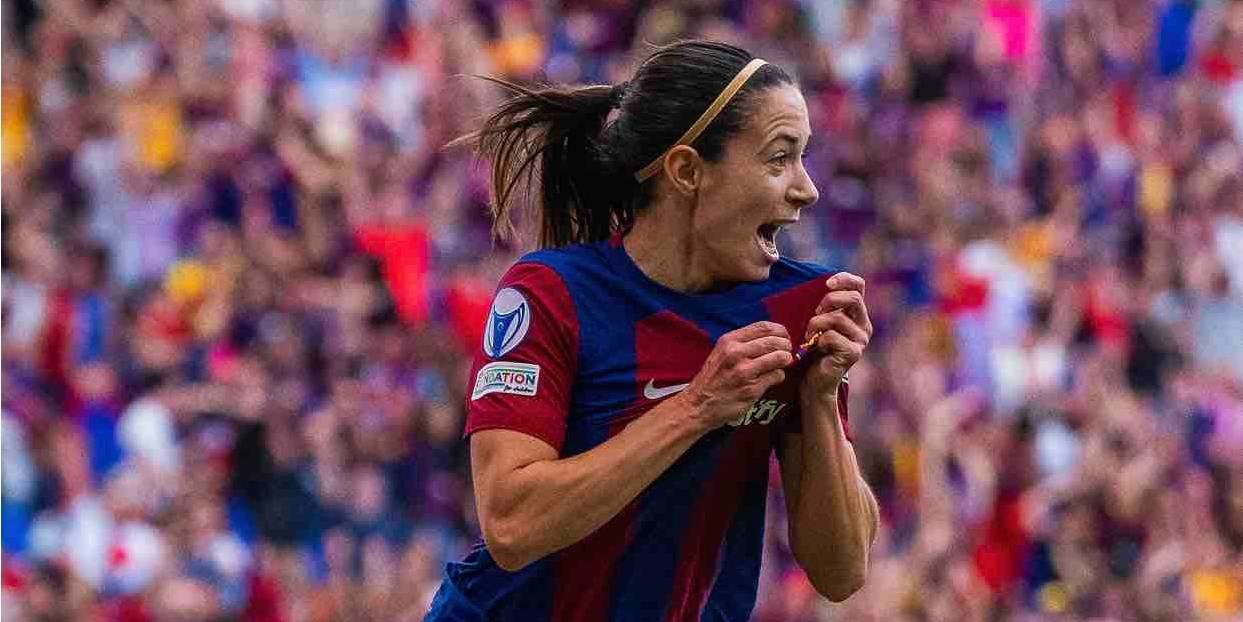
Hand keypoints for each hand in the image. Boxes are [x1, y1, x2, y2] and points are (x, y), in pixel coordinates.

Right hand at [680, 321, 792, 428]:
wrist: (699, 404)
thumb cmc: (713, 378)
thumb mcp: (722, 352)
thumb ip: (744, 343)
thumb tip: (775, 337)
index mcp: (729, 341)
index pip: (764, 327)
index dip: (780, 331)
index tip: (784, 337)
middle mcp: (736, 353)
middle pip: (775, 341)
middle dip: (786, 346)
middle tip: (787, 352)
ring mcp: (744, 371)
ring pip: (780, 357)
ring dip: (786, 360)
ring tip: (782, 364)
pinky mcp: (752, 389)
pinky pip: (776, 376)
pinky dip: (778, 376)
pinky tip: (771, 379)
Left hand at [803, 273, 872, 396]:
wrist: (813, 380)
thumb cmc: (812, 349)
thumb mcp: (817, 322)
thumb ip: (821, 306)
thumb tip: (813, 286)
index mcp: (856, 313)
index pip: (859, 285)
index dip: (844, 279)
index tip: (826, 283)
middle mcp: (864, 325)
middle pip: (854, 298)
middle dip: (829, 300)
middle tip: (815, 312)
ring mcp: (861, 340)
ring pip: (837, 318)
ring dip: (815, 323)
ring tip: (808, 335)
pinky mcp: (854, 353)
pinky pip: (831, 336)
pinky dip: (817, 340)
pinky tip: (813, 347)